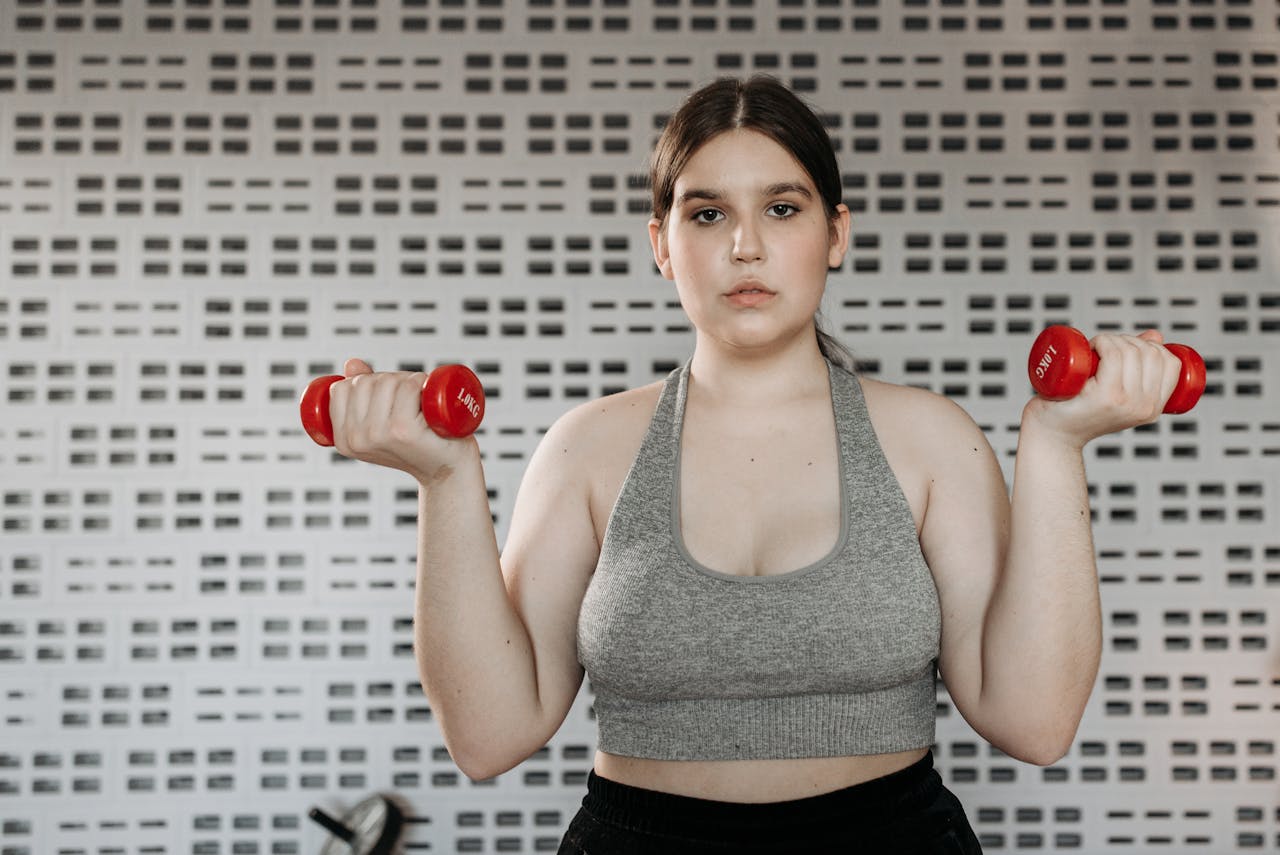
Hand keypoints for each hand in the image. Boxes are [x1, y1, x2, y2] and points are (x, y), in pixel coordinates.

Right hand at [327, 358, 477, 482]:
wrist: (449, 469)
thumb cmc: (418, 445)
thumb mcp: (381, 424)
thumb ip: (361, 395)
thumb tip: (352, 364)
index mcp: (344, 440)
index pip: (340, 389)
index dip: (365, 383)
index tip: (386, 398)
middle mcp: (356, 439)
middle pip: (364, 382)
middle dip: (389, 380)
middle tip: (409, 400)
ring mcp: (380, 434)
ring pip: (387, 380)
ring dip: (409, 381)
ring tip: (420, 402)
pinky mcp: (404, 429)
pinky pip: (408, 386)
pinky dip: (421, 382)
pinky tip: (428, 398)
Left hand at [1022, 330, 1183, 447]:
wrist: (1052, 435)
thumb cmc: (1080, 412)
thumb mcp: (1119, 392)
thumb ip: (1139, 367)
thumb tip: (1155, 336)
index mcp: (1154, 408)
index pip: (1170, 363)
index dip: (1151, 346)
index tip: (1127, 349)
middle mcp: (1144, 407)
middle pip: (1150, 353)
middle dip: (1127, 339)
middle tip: (1103, 349)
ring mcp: (1124, 402)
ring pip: (1130, 351)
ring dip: (1112, 339)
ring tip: (1095, 350)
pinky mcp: (1103, 396)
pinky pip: (1114, 355)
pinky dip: (1104, 342)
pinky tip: (1092, 347)